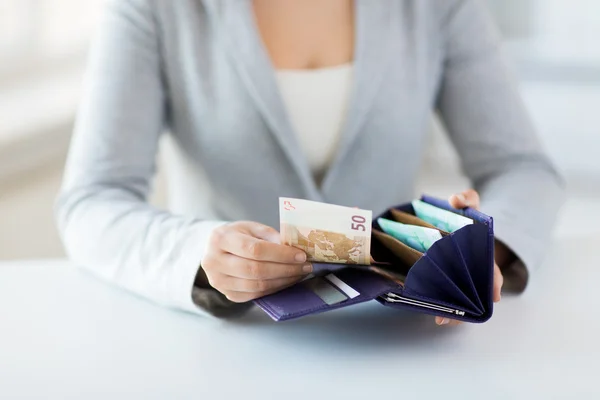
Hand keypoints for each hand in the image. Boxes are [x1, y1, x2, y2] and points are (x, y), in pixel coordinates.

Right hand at [201, 221, 311, 302]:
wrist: (216, 250)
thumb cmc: (237, 236)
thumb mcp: (252, 228)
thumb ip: (271, 237)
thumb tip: (295, 249)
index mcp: (221, 239)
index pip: (254, 250)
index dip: (281, 254)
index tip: (301, 255)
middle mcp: (214, 261)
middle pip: (256, 270)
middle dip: (286, 269)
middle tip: (305, 266)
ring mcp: (218, 281)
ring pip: (256, 286)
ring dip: (283, 281)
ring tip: (299, 274)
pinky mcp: (227, 294)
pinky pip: (255, 295)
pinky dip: (274, 289)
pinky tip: (286, 281)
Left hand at [435, 189, 503, 325]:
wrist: (458, 226)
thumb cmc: (466, 217)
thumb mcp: (470, 204)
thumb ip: (467, 199)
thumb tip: (456, 200)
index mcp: (483, 254)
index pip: (492, 271)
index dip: (494, 283)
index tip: (494, 295)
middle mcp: (475, 269)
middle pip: (476, 293)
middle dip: (467, 306)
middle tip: (454, 316)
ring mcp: (462, 277)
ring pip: (462, 299)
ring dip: (454, 312)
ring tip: (441, 319)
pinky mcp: (447, 280)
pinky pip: (449, 297)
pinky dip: (444, 307)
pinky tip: (435, 315)